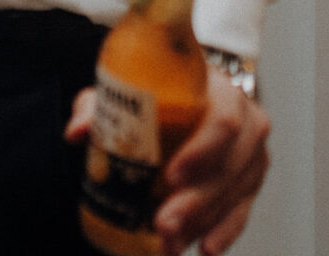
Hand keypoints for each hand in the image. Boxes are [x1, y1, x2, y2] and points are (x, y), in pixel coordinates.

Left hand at [65, 68, 269, 253]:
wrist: (185, 92)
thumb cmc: (156, 90)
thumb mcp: (125, 89)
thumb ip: (99, 106)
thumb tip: (77, 132)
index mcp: (217, 90)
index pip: (223, 119)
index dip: (203, 150)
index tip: (173, 176)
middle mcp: (245, 122)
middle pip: (229, 166)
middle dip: (196, 200)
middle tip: (164, 221)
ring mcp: (251, 154)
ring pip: (234, 193)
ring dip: (202, 222)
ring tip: (171, 242)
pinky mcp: (250, 180)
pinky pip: (242, 210)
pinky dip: (224, 231)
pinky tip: (205, 247)